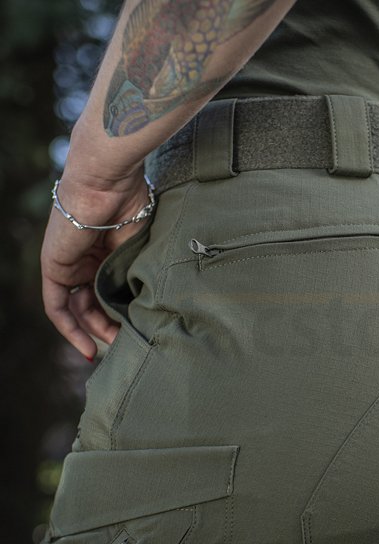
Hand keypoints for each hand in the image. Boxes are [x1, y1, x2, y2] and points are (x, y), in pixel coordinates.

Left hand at [41, 168, 151, 360]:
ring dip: (92, 331)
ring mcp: (68, 263)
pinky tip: (87, 345)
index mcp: (105, 251)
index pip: (109, 290)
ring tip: (114, 346)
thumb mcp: (139, 248)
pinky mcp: (53, 266)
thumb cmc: (130, 205)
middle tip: (127, 343)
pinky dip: (69, 327)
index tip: (138, 330)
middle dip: (109, 326)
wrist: (108, 181)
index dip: (122, 312)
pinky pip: (57, 305)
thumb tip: (145, 309)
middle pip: (93, 302)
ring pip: (77, 308)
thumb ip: (136, 276)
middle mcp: (85, 259)